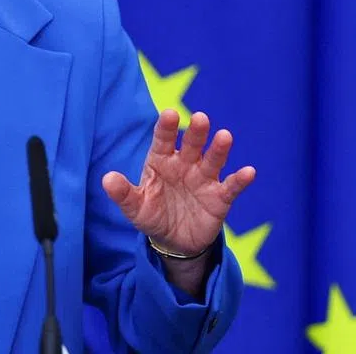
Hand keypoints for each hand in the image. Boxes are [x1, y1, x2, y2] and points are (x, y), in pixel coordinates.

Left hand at [103, 110, 254, 257]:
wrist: (175, 241)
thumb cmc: (153, 215)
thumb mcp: (135, 208)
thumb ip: (123, 193)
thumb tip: (107, 179)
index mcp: (161, 160)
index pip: (164, 140)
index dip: (167, 127)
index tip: (170, 114)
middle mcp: (185, 164)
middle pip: (192, 144)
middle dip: (197, 132)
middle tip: (201, 118)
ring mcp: (204, 179)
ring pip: (213, 160)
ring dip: (219, 149)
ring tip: (225, 136)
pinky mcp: (220, 197)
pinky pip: (231, 186)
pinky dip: (240, 179)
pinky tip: (249, 172)